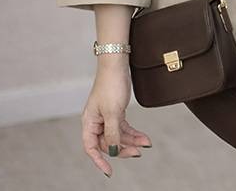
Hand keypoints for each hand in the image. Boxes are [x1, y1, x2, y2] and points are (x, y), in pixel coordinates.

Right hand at [81, 61, 151, 177]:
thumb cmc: (111, 84)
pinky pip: (123, 127)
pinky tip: (143, 137)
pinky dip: (133, 132)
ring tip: (146, 143)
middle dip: (122, 148)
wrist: (117, 64)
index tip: (109, 171)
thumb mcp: (113, 112)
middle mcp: (96, 121)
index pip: (91, 147)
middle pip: (107, 143)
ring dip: (131, 140)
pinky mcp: (116, 111)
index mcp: (89, 122)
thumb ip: (113, 133)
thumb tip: (113, 151)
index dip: (99, 161)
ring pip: (118, 135)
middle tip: (138, 152)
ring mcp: (106, 116)